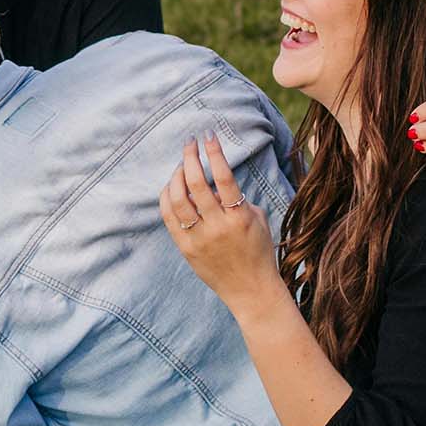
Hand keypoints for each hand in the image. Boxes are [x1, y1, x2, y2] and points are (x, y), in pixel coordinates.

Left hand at [160, 132, 285, 314]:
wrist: (251, 290)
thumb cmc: (258, 250)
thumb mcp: (258, 219)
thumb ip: (238, 199)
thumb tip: (215, 183)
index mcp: (240, 217)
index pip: (224, 177)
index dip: (215, 153)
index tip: (208, 135)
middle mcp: (218, 226)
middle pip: (196, 184)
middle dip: (190, 157)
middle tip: (190, 143)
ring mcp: (200, 238)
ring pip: (178, 200)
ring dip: (176, 176)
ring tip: (181, 165)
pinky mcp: (186, 248)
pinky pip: (169, 217)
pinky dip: (167, 198)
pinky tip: (170, 187)